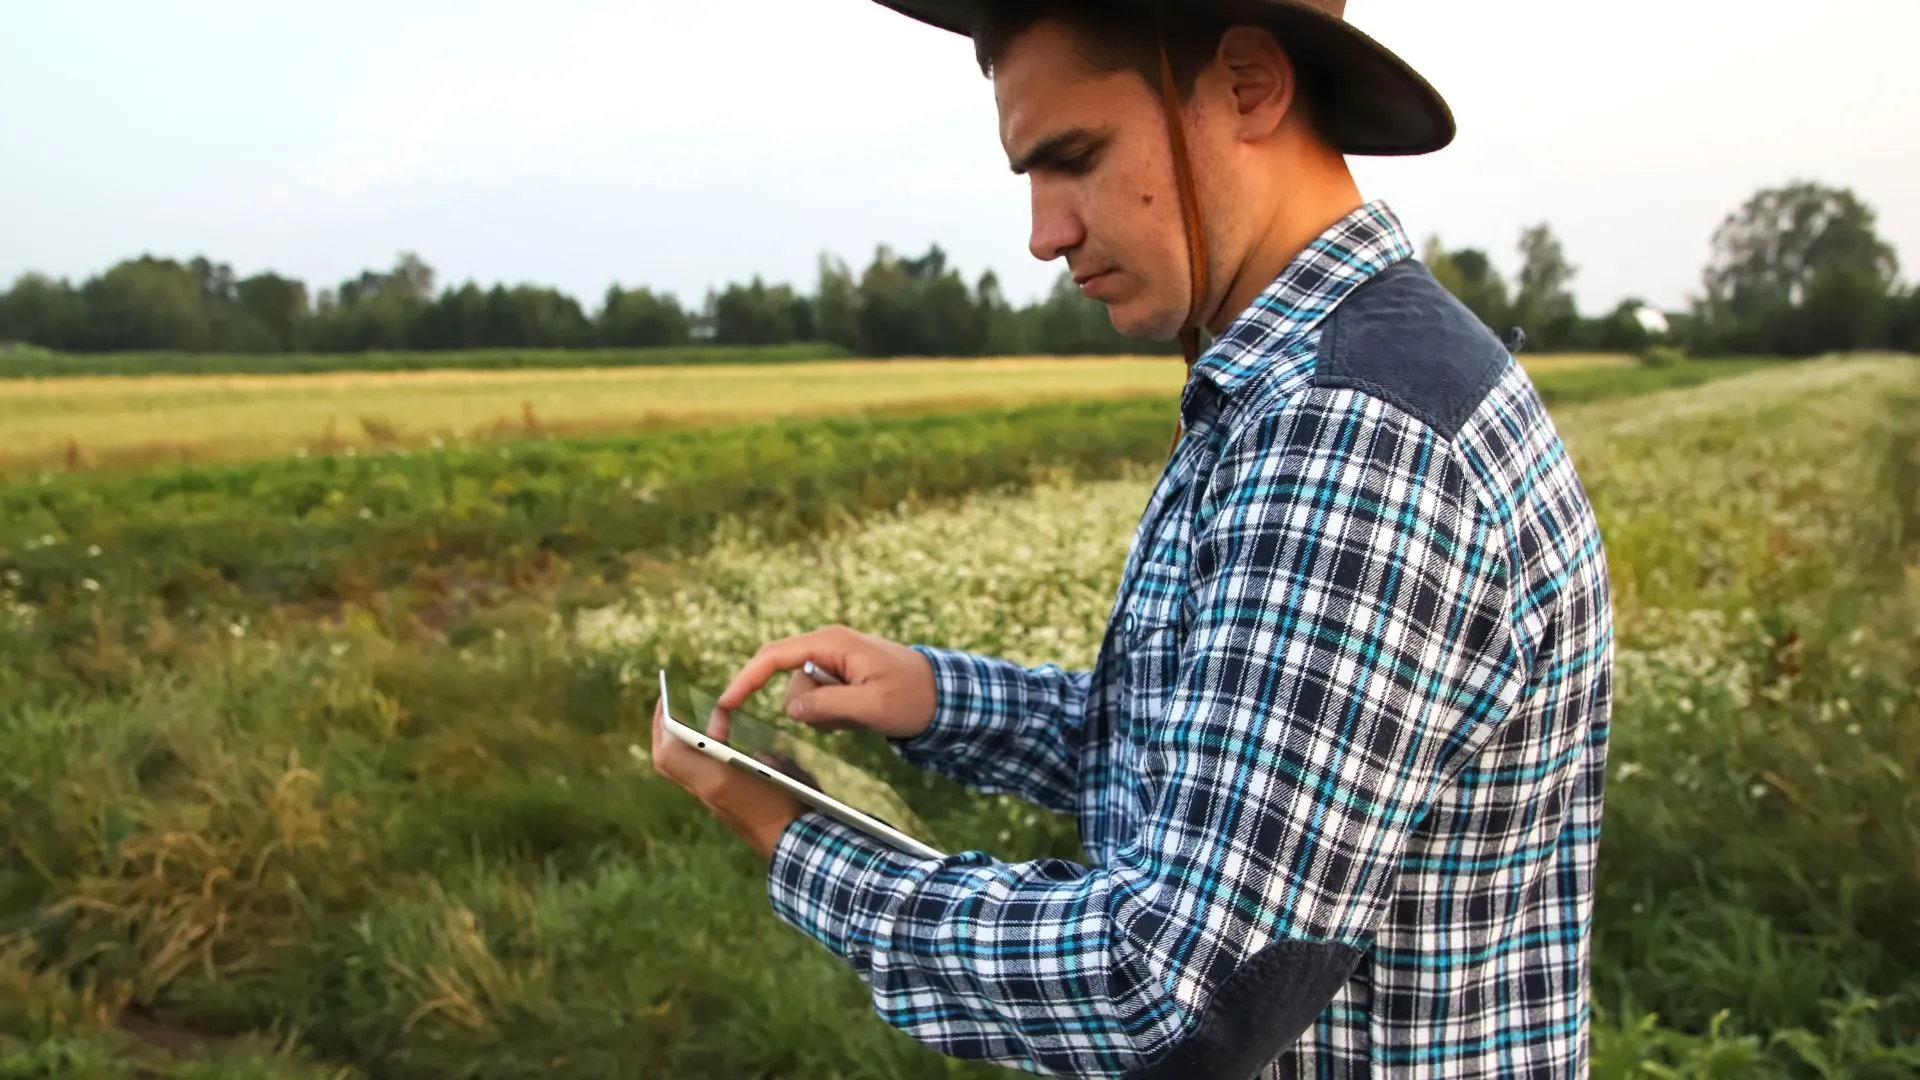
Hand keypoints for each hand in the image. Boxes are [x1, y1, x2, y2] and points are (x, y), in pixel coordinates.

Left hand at [651, 696, 802, 861]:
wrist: (794, 845)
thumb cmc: (791, 802)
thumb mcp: (777, 767)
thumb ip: (752, 750)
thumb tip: (734, 738)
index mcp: (716, 780)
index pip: (670, 752)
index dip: (665, 724)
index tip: (671, 700)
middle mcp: (706, 792)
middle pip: (665, 762)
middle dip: (661, 733)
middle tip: (667, 708)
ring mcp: (710, 801)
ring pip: (674, 770)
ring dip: (672, 744)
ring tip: (681, 721)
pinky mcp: (718, 806)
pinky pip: (689, 777)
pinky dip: (688, 756)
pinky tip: (706, 743)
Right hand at [718, 625, 937, 740]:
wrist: (943, 695)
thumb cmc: (912, 697)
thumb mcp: (872, 706)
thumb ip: (827, 706)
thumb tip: (791, 710)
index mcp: (831, 643)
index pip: (772, 657)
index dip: (744, 681)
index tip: (724, 706)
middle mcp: (826, 646)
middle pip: (789, 686)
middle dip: (809, 710)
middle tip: (848, 719)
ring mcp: (831, 660)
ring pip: (803, 699)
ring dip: (826, 715)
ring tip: (862, 713)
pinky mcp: (837, 676)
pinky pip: (818, 702)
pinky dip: (833, 715)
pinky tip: (860, 713)